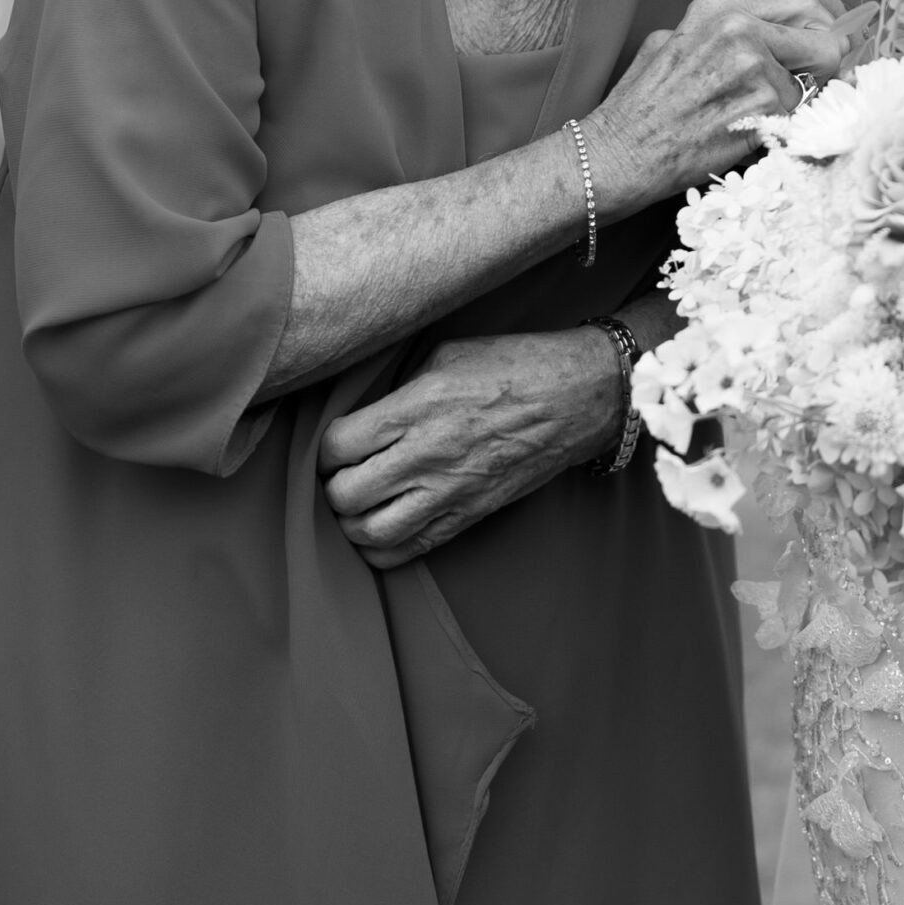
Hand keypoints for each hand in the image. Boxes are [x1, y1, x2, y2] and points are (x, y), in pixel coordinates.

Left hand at [317, 330, 618, 570]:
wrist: (578, 397)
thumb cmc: (515, 365)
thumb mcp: (447, 354)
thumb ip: (400, 387)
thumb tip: (368, 412)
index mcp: (417, 407)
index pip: (338, 445)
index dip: (325, 448)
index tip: (334, 443)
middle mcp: (427, 455)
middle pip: (345, 494)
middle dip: (331, 485)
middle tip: (341, 473)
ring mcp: (448, 491)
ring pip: (369, 532)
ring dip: (351, 522)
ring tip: (356, 504)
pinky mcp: (468, 515)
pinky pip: (408, 550)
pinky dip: (381, 549)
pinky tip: (378, 531)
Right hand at [582, 0, 844, 219]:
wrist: (621, 153)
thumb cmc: (644, 105)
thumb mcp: (678, 42)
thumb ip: (730, 33)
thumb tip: (783, 36)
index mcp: (720, 8)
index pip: (804, 5)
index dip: (822, 30)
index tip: (824, 48)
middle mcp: (741, 29)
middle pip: (824, 41)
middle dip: (825, 66)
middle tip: (811, 86)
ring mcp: (754, 67)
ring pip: (809, 85)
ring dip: (792, 104)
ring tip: (747, 116)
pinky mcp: (762, 107)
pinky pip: (794, 115)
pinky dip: (778, 127)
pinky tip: (743, 132)